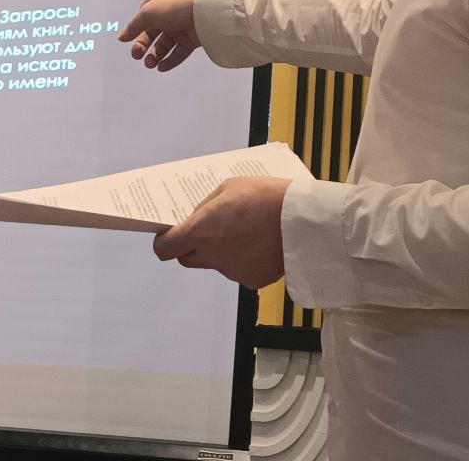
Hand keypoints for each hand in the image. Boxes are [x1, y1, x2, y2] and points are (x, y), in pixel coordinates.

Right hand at [118, 0, 200, 70]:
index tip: (127, 41)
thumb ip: (134, 26)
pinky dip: (169, 61)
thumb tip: (122, 37)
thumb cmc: (177, 6)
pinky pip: (177, 53)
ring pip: (163, 46)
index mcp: (158, 2)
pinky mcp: (191, 40)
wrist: (204, 14)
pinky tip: (161, 66)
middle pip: (151, 35)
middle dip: (143, 47)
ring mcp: (180, 27)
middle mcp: (169, 15)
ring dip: (155, 56)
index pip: (142, 20)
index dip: (135, 31)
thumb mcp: (147, 13)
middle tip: (137, 55)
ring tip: (150, 64)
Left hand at [153, 177, 290, 288]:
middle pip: (187, 259)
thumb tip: (195, 219)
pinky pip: (239, 270)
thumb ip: (205, 207)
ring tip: (245, 231)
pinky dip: (244, 260)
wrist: (303, 220)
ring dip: (221, 251)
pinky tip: (260, 243)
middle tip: (208, 230)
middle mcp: (212, 256)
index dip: (165, 242)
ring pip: (216, 264)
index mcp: (201, 232)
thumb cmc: (265, 197)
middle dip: (191, 246)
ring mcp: (232, 271)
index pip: (165, 250)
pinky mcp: (252, 280)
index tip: (169, 235)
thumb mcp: (228, 188)